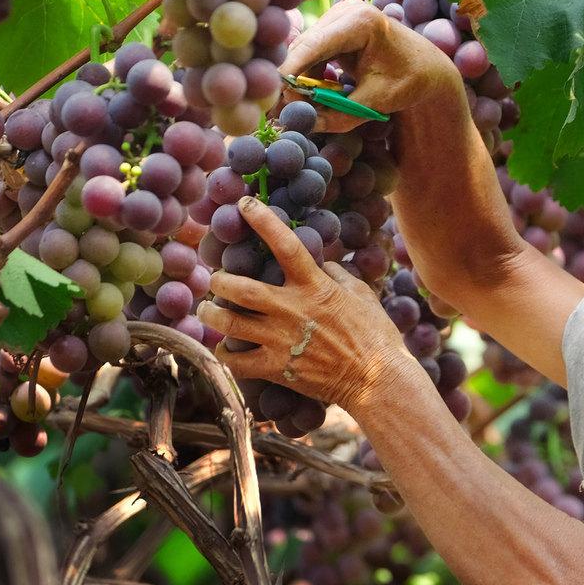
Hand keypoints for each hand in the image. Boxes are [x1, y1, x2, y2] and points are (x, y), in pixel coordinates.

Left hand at [198, 198, 411, 411]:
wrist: (377, 380)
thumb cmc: (376, 335)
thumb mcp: (362, 295)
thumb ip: (340, 276)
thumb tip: (327, 264)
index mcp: (314, 286)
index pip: (284, 245)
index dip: (262, 221)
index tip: (245, 204)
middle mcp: (291, 309)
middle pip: (239, 288)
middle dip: (219, 280)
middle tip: (214, 279)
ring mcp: (280, 339)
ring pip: (229, 322)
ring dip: (211, 314)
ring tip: (206, 311)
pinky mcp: (276, 368)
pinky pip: (236, 361)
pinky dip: (224, 353)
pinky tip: (223, 349)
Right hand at [280, 0, 461, 132]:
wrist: (426, 67)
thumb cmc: (409, 81)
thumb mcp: (376, 102)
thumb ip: (341, 114)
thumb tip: (306, 124)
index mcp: (361, 22)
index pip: (314, 45)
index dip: (290, 70)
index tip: (274, 96)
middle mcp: (346, 11)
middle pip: (305, 47)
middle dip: (293, 79)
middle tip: (284, 112)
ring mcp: (338, 16)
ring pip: (304, 50)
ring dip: (300, 78)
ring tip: (300, 108)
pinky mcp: (334, 26)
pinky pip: (311, 51)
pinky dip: (309, 74)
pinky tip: (314, 94)